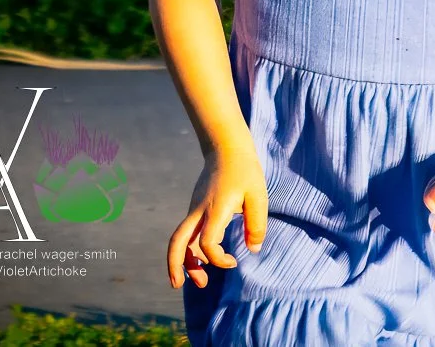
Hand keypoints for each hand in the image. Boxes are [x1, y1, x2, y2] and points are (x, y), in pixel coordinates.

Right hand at [167, 145, 267, 289]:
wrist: (226, 148)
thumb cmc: (245, 171)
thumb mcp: (258, 195)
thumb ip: (256, 224)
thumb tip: (253, 250)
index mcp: (215, 209)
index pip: (208, 242)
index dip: (218, 259)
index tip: (234, 261)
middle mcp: (199, 211)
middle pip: (177, 242)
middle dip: (176, 265)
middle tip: (179, 285)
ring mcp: (194, 209)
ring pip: (180, 239)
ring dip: (184, 260)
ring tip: (199, 280)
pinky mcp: (195, 208)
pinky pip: (188, 233)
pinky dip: (191, 249)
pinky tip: (203, 259)